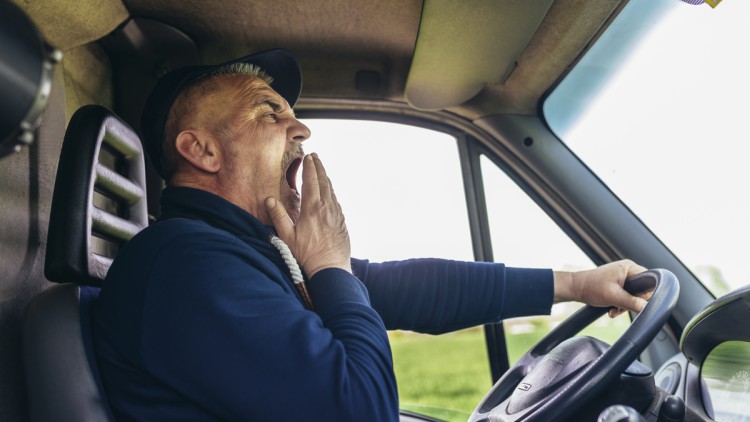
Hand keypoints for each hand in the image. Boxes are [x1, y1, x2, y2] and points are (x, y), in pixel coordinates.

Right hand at [265, 153, 351, 277]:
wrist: (331, 268)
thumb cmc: (307, 254)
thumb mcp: (287, 236)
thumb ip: (278, 216)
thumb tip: (269, 200)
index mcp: (312, 208)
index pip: (311, 181)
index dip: (309, 167)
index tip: (308, 157)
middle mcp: (327, 207)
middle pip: (324, 181)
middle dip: (319, 167)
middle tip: (315, 157)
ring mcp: (336, 214)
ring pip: (331, 190)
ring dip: (326, 178)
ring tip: (321, 171)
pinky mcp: (342, 221)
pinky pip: (336, 201)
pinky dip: (331, 191)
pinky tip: (329, 193)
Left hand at [554, 260, 650, 317]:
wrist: (575, 289)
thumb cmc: (590, 287)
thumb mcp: (613, 297)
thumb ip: (631, 302)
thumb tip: (646, 308)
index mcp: (629, 267)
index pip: (649, 281)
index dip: (645, 295)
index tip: (636, 304)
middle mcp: (628, 269)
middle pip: (641, 290)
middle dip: (632, 302)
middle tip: (621, 308)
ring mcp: (622, 276)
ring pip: (633, 294)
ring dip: (625, 305)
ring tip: (614, 310)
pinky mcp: (618, 283)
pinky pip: (626, 295)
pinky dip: (620, 303)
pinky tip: (612, 308)